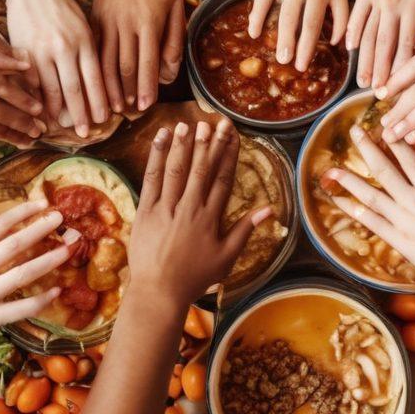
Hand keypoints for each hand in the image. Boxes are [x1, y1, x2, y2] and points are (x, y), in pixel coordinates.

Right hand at [0, 200, 69, 351]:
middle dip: (40, 228)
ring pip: (21, 273)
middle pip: (12, 244)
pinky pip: (19, 308)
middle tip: (61, 217)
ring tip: (68, 248)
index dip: (21, 212)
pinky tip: (56, 291)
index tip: (40, 203)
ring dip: (48, 259)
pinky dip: (40, 300)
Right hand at [7, 0, 108, 137]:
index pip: (95, 78)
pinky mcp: (23, 52)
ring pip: (52, 88)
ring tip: (63, 126)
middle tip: (86, 133)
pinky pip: (31, 82)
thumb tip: (102, 80)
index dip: (100, 101)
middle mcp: (65, 47)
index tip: (104, 119)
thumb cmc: (62, 7)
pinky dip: (37, 98)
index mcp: (84, 40)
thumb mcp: (84, 24)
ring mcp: (42, 51)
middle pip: (75, 89)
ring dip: (58, 111)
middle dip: (81, 114)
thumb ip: (90, 50)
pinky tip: (40, 111)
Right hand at [93, 0, 183, 112]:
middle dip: (126, 92)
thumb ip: (174, 39)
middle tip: (128, 112)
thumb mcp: (176, 5)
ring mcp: (107, 21)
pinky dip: (94, 68)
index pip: (147, 62)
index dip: (146, 87)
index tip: (145, 106)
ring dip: (108, 85)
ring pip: (105, 60)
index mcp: (148, 21)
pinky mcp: (94, 19)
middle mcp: (125, 24)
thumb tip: (169, 71)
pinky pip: (93, 49)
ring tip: (111, 105)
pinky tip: (96, 83)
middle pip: (124, 66)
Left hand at [128, 119, 271, 309]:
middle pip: (202, 169)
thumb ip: (246, 230)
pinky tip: (162, 138)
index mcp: (210, 218)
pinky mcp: (146, 210)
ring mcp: (166, 208)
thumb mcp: (226, 257)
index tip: (233, 135)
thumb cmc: (195, 276)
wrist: (159, 291)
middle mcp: (190, 208)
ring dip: (185, 144)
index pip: (222, 179)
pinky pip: (152, 177)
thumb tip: (269, 209)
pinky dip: (157, 155)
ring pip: (177, 169)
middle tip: (216, 122)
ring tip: (190, 124)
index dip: (228, 155)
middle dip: (210, 143)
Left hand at [323, 125, 414, 292]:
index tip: (382, 126)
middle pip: (384, 170)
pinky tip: (339, 202)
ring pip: (370, 196)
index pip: (408, 158)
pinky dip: (353, 211)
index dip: (394, 140)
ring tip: (332, 170)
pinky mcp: (396, 239)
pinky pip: (370, 222)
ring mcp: (402, 220)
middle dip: (367, 149)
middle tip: (354, 131)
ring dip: (350, 181)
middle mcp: (413, 201)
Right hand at [346, 0, 414, 88]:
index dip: (400, 71)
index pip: (406, 47)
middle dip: (379, 72)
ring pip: (368, 33)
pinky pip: (356, 13)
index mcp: (414, 7)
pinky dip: (352, 32)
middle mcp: (393, 4)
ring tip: (362, 79)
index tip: (397, 90)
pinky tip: (350, 49)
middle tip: (374, 93)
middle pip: (383, 45)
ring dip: (364, 59)